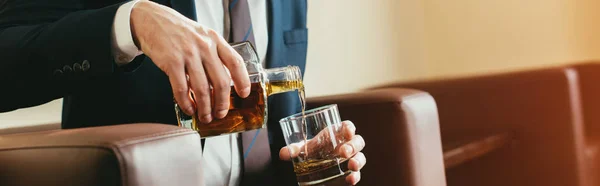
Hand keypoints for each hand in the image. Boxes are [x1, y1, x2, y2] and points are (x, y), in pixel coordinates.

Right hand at [130, 0, 249, 122]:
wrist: (152, 20)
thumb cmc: (179, 32)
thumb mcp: (202, 36)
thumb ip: (214, 54)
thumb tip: (223, 82)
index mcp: (215, 40)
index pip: (235, 62)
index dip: (242, 81)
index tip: (243, 94)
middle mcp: (204, 46)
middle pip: (220, 81)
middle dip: (222, 103)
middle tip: (221, 113)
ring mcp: (188, 54)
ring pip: (202, 89)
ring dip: (205, 108)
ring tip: (205, 116)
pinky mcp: (172, 62)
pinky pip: (181, 89)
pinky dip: (186, 103)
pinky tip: (189, 109)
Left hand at [279, 121, 365, 184]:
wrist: (315, 163)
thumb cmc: (313, 149)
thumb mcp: (304, 148)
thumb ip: (294, 149)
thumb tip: (283, 154)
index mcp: (337, 133)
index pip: (347, 127)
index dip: (349, 128)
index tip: (348, 131)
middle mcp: (347, 144)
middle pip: (357, 141)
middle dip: (353, 146)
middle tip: (343, 152)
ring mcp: (351, 158)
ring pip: (361, 157)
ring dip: (358, 161)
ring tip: (351, 166)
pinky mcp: (351, 172)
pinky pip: (358, 174)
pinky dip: (355, 176)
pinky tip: (350, 179)